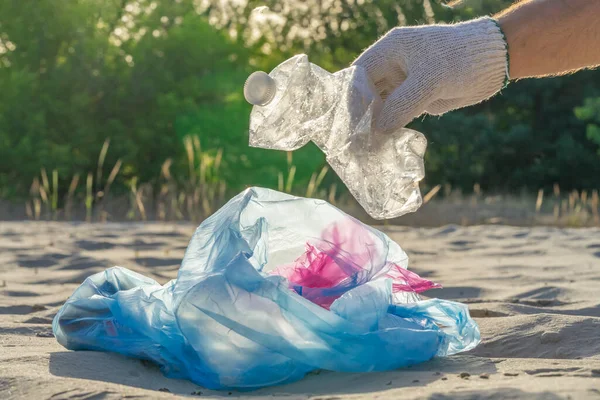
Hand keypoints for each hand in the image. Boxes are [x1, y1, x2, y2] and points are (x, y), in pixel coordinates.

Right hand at [352, 17, 507, 132]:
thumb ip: (401, 106)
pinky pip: (396, 115)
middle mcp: (392, 66)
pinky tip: (384, 145)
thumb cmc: (460, 60)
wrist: (495, 61)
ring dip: (374, 126)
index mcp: (389, 51)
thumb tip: (376, 132)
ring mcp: (404, 83)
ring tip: (367, 149)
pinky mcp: (416, 98)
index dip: (351, 100)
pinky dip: (389, 129)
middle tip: (355, 143)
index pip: (357, 76)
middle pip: (365, 93)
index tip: (348, 126)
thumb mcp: (429, 81)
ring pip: (380, 107)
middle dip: (360, 117)